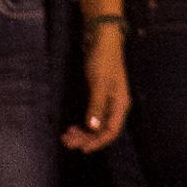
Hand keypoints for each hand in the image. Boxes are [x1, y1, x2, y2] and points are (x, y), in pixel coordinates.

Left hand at [64, 26, 128, 151]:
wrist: (101, 38)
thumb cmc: (103, 59)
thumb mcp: (98, 82)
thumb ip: (96, 105)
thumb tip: (92, 128)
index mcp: (120, 104)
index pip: (111, 131)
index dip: (97, 142)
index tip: (81, 149)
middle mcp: (115, 105)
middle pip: (102, 131)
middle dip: (86, 138)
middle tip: (67, 142)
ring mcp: (106, 101)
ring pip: (96, 125)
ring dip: (82, 133)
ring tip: (66, 136)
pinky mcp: (98, 96)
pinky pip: (91, 117)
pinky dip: (82, 124)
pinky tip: (72, 127)